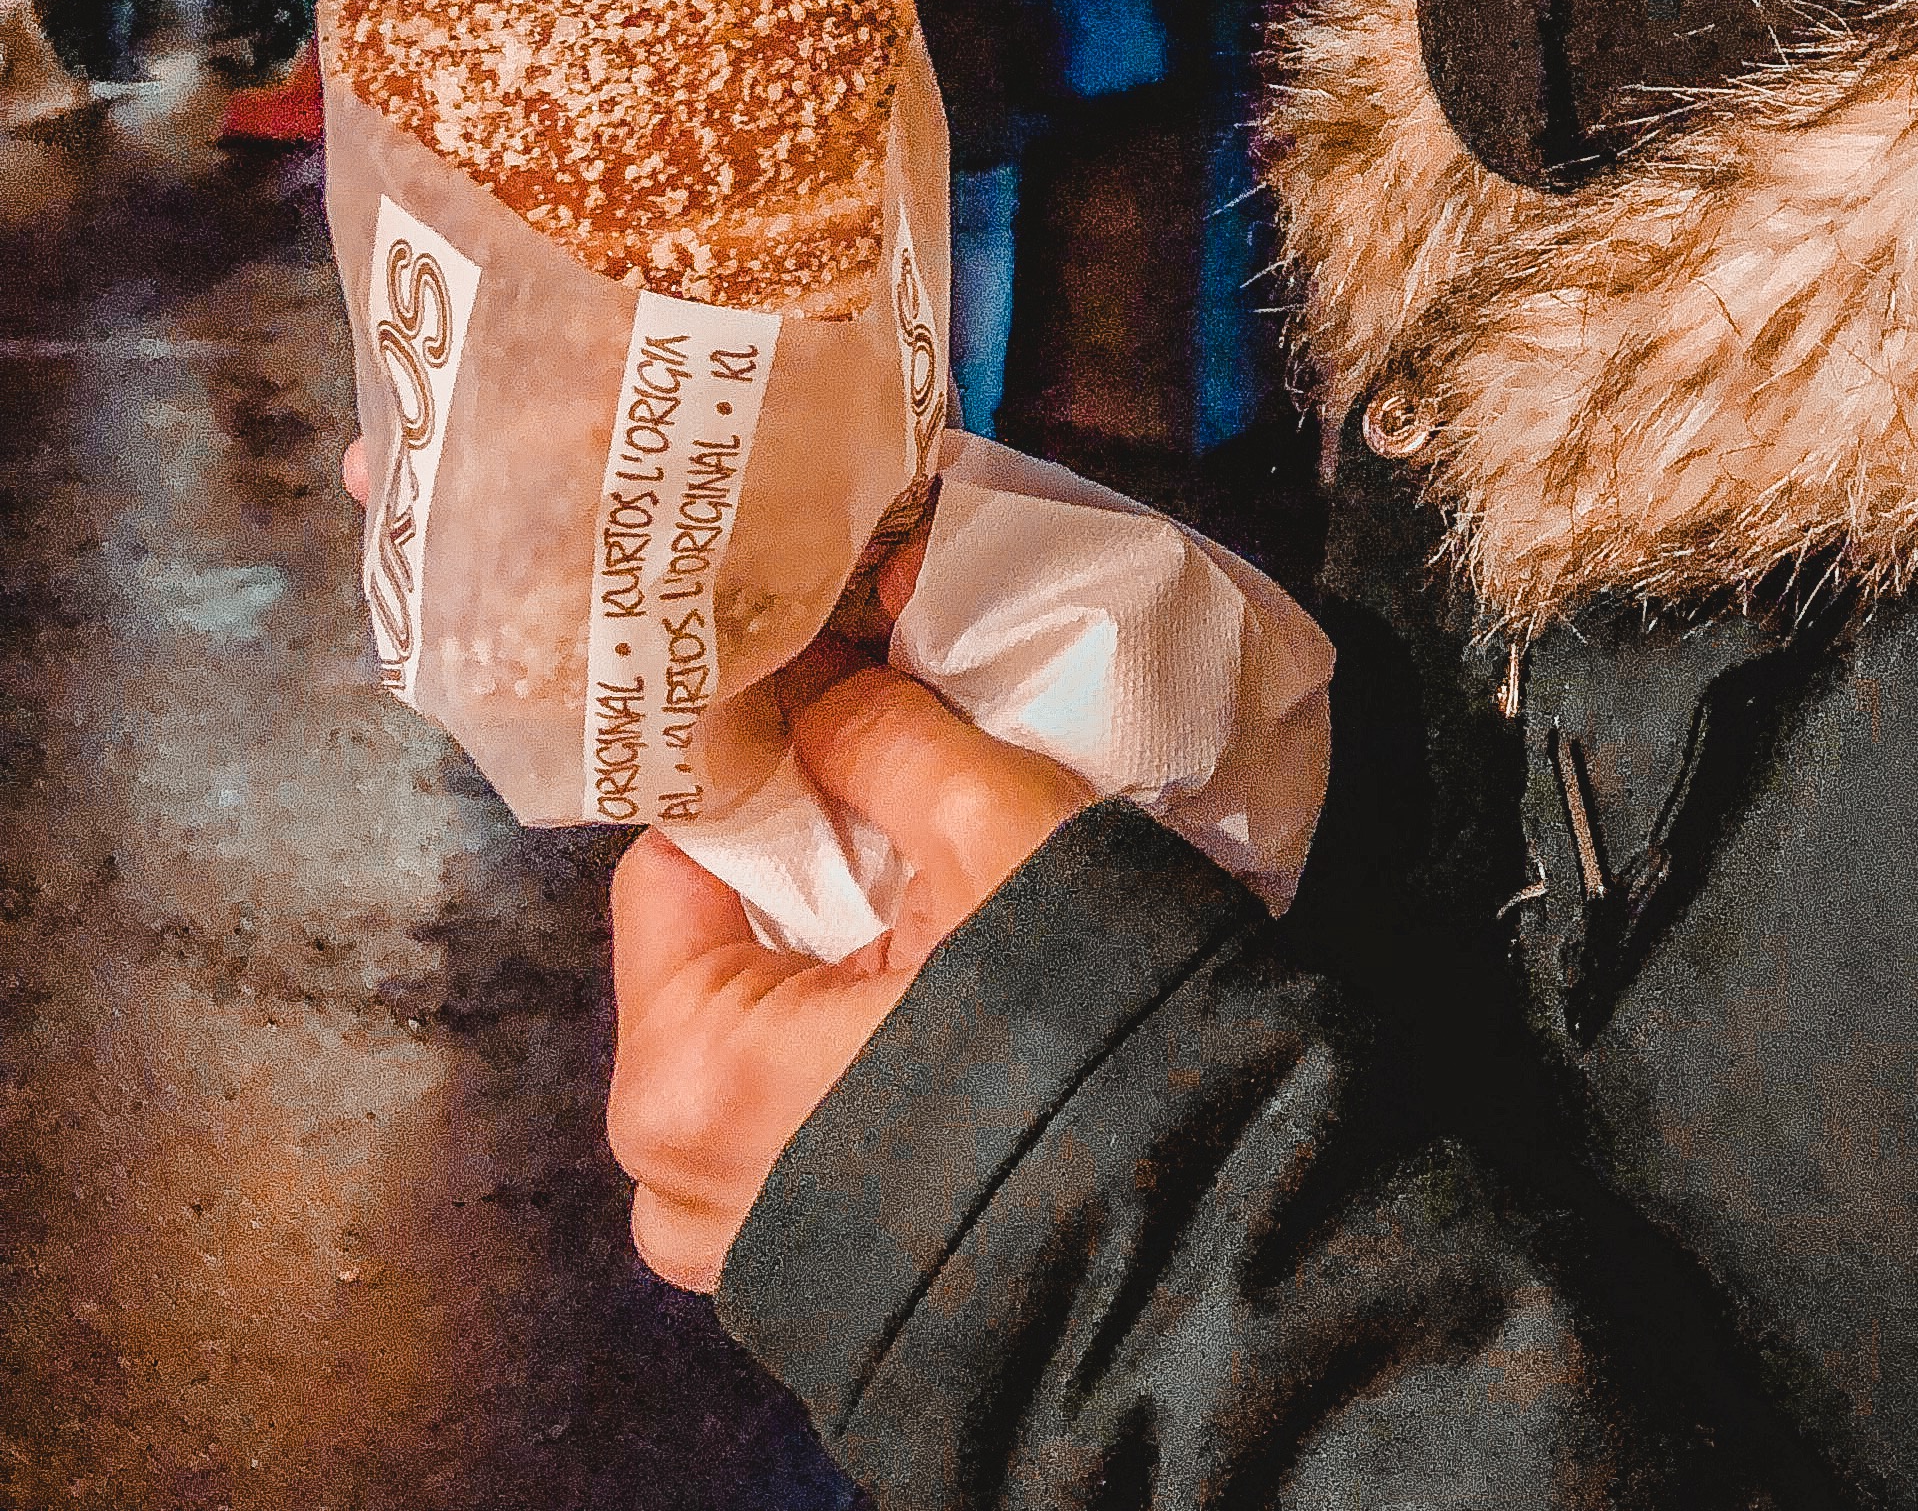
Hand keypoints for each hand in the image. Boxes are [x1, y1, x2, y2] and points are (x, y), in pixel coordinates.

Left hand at [608, 669, 1087, 1290]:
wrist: (1186, 1228)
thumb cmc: (1078, 1032)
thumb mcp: (991, 831)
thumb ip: (883, 737)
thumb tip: (824, 694)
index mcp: (684, 1076)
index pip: (676, 861)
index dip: (767, 788)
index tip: (845, 744)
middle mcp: (672, 1179)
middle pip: (710, 958)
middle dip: (804, 888)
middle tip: (911, 845)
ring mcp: (732, 1247)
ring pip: (747, 1043)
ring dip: (827, 977)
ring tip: (935, 939)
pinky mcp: (800, 1280)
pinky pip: (785, 1126)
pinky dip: (843, 1064)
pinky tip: (937, 1024)